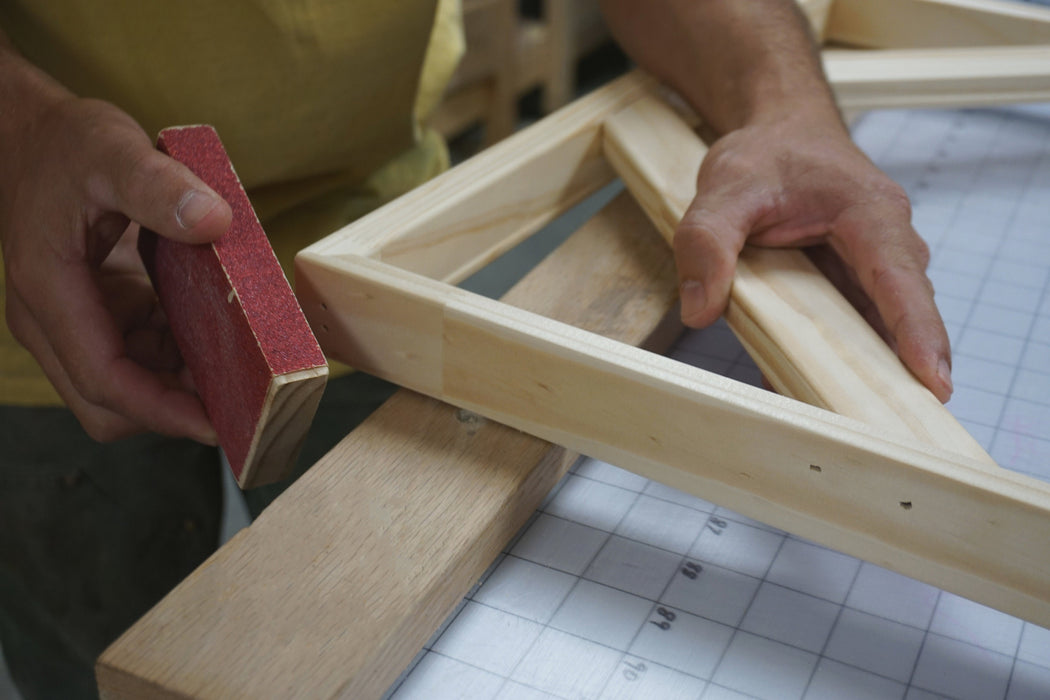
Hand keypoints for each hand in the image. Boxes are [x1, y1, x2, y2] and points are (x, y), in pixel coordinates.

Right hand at [0, 86, 231, 441]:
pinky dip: (178, 359)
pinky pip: (140, 359)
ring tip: (239, 366)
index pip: (103, 377)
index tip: (216, 423)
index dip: (161, 410)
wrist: (34, 139)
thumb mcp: (113, 149)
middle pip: (111, 403)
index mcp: (50, 291)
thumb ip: (159, 185)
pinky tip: (216, 335)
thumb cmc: (67, 145)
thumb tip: (215, 221)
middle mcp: (55, 321)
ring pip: (128, 388)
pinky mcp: (99, 317)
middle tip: (241, 399)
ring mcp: (75, 324)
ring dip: (180, 386)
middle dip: (173, 409)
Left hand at [673, 114, 952, 401]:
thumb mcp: (723, 189)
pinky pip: (852, 330)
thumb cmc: (765, 153)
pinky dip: (839, 361)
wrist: (777, 131)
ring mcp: (872, 269)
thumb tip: (700, 310)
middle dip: (903, 370)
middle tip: (894, 429)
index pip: (899, 277)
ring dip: (870, 372)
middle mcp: (885, 243)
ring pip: (879, 329)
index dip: (917, 331)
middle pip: (901, 315)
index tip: (932, 381)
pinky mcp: (852, 286)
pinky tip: (815, 395)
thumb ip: (707, 243)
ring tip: (858, 427)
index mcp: (869, 213)